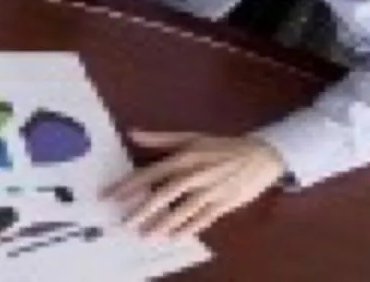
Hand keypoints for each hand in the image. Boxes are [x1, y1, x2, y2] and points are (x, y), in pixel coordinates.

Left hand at [102, 130, 286, 239]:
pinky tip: (174, 236)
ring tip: (145, 234)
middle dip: (142, 210)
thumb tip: (131, 133)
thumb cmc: (221, 146)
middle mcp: (194, 174)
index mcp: (184, 157)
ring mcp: (210, 190)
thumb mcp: (190, 137)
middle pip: (164, 195)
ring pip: (182, 210)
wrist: (259, 155)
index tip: (111, 195)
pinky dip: (188, 228)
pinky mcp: (223, 203)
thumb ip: (159, 138)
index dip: (129, 185)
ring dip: (163, 223)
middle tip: (124, 222)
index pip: (150, 173)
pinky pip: (203, 219)